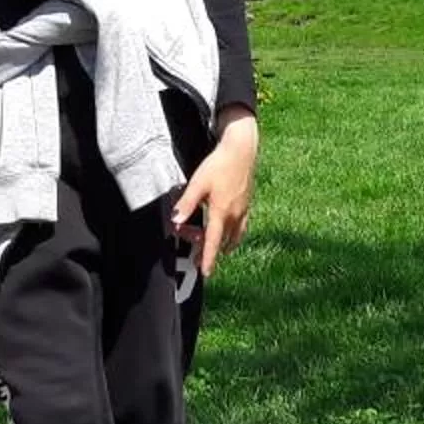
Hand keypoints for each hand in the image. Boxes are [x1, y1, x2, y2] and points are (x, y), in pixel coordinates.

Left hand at [170, 113, 259, 277]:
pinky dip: (234, 234)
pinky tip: (230, 229)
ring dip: (224, 244)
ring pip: (234, 235)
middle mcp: (235, 215)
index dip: (209, 258)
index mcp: (221, 212)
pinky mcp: (247, 203)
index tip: (206, 273)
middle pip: (222, 241)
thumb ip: (186, 204)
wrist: (241, 150)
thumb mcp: (198, 183)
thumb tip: (176, 221)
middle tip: (199, 257)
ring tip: (218, 248)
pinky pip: (241, 226)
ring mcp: (243, 210)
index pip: (213, 242)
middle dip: (211, 251)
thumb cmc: (219, 165)